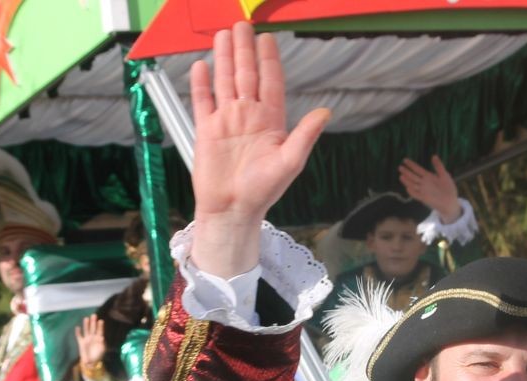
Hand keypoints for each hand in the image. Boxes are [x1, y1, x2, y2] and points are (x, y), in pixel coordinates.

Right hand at [75, 314, 106, 372]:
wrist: (91, 362)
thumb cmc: (98, 355)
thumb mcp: (102, 350)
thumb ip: (102, 344)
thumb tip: (101, 338)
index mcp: (98, 338)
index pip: (99, 331)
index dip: (100, 326)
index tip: (101, 321)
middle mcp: (92, 337)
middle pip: (93, 328)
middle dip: (93, 322)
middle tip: (94, 315)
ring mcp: (87, 339)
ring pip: (86, 330)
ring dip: (86, 325)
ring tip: (86, 318)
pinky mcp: (81, 342)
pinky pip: (79, 336)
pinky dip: (78, 332)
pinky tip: (77, 328)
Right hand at [189, 22, 329, 276]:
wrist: (233, 210)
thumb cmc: (263, 190)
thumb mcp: (290, 162)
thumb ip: (305, 135)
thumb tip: (326, 112)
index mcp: (270, 120)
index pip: (270, 82)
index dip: (269, 60)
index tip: (267, 39)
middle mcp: (248, 116)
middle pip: (246, 74)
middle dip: (244, 50)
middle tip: (242, 25)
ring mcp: (226, 121)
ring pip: (224, 81)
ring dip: (223, 59)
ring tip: (223, 35)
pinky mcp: (206, 130)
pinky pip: (202, 101)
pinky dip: (201, 84)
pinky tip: (201, 65)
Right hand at [399, 155, 461, 222]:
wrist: (451, 201)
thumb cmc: (448, 188)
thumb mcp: (444, 175)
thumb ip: (438, 166)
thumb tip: (434, 155)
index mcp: (428, 176)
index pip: (418, 169)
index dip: (411, 165)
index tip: (405, 160)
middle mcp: (424, 183)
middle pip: (413, 176)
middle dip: (406, 172)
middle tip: (400, 167)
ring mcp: (423, 191)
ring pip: (413, 185)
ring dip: (407, 181)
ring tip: (401, 176)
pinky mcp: (424, 198)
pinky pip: (416, 195)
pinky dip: (412, 192)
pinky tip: (408, 188)